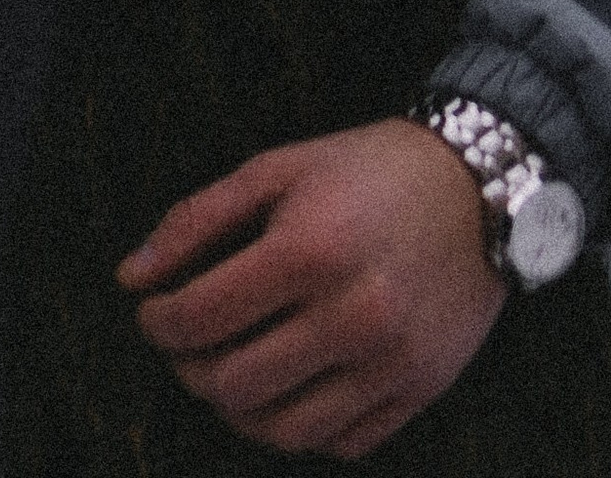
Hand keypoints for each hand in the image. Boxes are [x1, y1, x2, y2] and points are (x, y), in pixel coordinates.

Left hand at [120, 116, 506, 459]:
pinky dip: (300, 426)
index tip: (152, 313)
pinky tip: (289, 385)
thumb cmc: (366, 171)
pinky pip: (340, 443)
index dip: (158, 323)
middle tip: (188, 344)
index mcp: (308, 251)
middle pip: (233, 385)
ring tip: (230, 371)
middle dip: (191, 369)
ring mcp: (389, 364)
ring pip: (283, 432)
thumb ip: (197, 219)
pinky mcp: (418, 392)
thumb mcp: (278, 168)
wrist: (480, 190)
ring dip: (239, 409)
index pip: (200, 318)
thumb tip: (131, 278)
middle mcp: (352, 316)